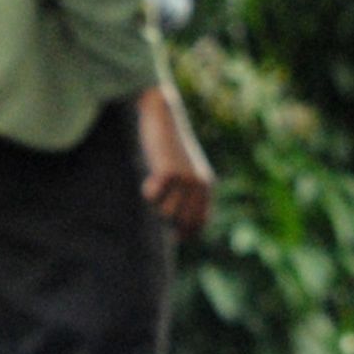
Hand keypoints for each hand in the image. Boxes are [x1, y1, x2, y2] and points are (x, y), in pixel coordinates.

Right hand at [140, 85, 214, 236]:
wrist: (164, 116)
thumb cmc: (169, 145)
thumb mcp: (183, 171)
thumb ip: (185, 194)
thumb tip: (176, 228)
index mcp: (206, 185)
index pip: (200, 222)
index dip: (187, 233)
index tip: (174, 237)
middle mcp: (200, 184)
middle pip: (181, 222)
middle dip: (167, 221)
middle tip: (159, 203)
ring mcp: (185, 178)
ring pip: (166, 213)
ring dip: (156, 204)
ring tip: (155, 185)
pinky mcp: (169, 172)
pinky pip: (152, 197)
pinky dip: (147, 191)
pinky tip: (148, 178)